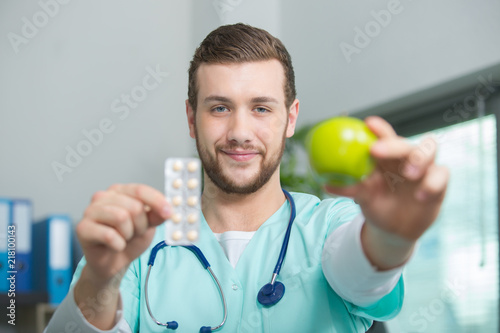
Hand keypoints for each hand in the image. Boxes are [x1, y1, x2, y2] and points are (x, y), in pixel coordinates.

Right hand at [76, 183, 170, 283]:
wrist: (113, 263)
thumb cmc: (129, 240)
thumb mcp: (148, 225)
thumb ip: (157, 215)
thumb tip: (167, 210)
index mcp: (120, 191)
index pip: (140, 190)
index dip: (157, 201)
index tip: (169, 213)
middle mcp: (103, 197)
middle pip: (134, 207)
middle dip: (140, 226)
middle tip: (134, 234)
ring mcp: (90, 211)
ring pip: (121, 218)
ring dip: (128, 235)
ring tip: (123, 238)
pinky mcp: (82, 228)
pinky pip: (109, 235)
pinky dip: (118, 245)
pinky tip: (114, 246)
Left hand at [325, 116, 448, 242]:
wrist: (393, 230)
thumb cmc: (376, 204)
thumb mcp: (362, 197)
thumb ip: (349, 188)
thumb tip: (326, 183)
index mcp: (386, 157)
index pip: (384, 136)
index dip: (379, 128)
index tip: (368, 123)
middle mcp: (405, 158)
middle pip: (405, 143)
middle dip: (393, 144)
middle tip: (378, 151)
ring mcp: (424, 169)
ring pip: (430, 150)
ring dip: (419, 158)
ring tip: (409, 173)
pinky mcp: (438, 183)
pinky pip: (442, 175)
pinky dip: (432, 183)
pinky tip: (421, 195)